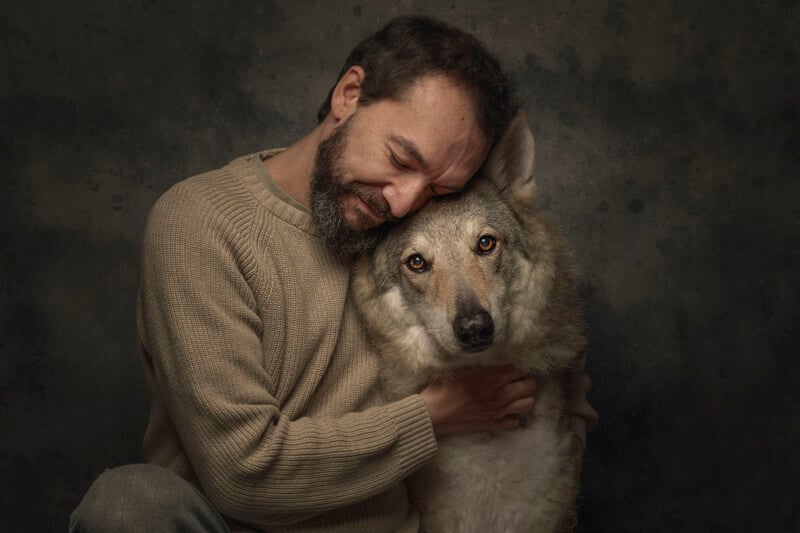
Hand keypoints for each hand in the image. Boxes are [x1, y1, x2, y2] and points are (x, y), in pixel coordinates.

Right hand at [419, 365, 535, 435]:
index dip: (515, 367)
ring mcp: (500, 411)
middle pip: (530, 385)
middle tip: (514, 380)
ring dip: (523, 397)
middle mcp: (502, 393)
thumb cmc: (444, 386)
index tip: (508, 367)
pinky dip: (513, 416)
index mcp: (495, 376)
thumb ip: (482, 364)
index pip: (520, 369)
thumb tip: (493, 360)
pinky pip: (516, 422)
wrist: (434, 413)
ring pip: (528, 404)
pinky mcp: (495, 424)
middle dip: (525, 380)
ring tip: (514, 394)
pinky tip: (505, 411)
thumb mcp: (462, 367)